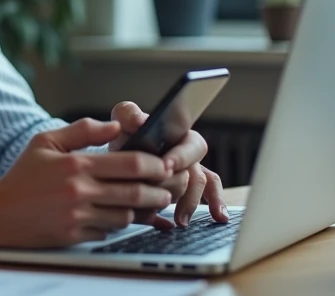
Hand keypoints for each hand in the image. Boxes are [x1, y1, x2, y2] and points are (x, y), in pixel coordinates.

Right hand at [0, 118, 175, 247]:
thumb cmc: (23, 175)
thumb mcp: (46, 141)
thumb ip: (82, 130)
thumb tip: (115, 125)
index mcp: (76, 165)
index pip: (130, 164)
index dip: (154, 164)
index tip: (164, 164)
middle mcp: (79, 192)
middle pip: (135, 193)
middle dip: (158, 192)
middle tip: (166, 189)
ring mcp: (77, 217)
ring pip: (125, 216)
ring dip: (140, 211)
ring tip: (146, 203)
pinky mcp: (74, 237)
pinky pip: (107, 233)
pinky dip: (115, 225)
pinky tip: (115, 215)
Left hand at [109, 101, 228, 229]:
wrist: (118, 159)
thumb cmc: (126, 136)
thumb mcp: (123, 121)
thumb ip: (129, 114)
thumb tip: (140, 122)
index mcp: (179, 135)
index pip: (191, 145)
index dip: (181, 156)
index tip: (165, 165)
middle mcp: (189, 156)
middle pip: (195, 173)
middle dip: (180, 185)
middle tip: (164, 194)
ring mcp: (190, 174)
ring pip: (197, 190)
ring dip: (189, 205)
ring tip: (179, 220)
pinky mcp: (187, 191)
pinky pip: (208, 198)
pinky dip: (214, 206)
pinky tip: (216, 218)